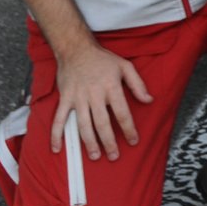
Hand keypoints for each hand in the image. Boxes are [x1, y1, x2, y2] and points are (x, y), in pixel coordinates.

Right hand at [50, 42, 151, 159]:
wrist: (76, 49)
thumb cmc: (103, 59)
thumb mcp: (125, 66)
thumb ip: (138, 84)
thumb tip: (149, 100)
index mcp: (111, 87)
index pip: (122, 113)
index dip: (129, 129)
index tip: (133, 141)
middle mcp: (94, 94)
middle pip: (103, 123)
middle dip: (109, 142)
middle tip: (114, 156)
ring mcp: (78, 98)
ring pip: (83, 125)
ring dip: (89, 142)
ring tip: (95, 156)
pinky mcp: (65, 99)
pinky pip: (59, 119)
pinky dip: (56, 135)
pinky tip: (57, 149)